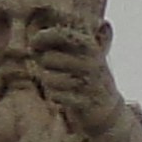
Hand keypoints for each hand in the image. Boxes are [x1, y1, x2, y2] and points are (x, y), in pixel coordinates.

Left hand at [21, 13, 124, 133]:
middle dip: (42, 63)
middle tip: (48, 66)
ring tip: (56, 82)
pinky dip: (55, 96)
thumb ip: (66, 39)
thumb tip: (37, 36)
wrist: (107, 107)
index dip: (44, 37)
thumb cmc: (87, 76)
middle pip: (48, 58)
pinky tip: (62, 95)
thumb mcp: (84, 52)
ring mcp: (89, 83)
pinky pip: (56, 96)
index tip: (34, 43)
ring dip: (48, 81)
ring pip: (49, 78)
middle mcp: (91, 63)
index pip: (62, 34)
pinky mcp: (85, 102)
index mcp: (90, 47)